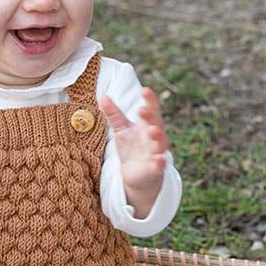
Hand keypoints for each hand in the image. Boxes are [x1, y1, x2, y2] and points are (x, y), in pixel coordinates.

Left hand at [100, 88, 168, 217]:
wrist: (136, 174)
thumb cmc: (131, 148)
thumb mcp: (121, 129)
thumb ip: (114, 114)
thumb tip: (103, 96)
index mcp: (147, 125)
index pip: (152, 110)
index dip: (150, 100)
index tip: (145, 90)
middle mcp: (154, 137)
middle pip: (158, 124)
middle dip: (152, 116)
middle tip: (142, 110)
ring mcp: (156, 152)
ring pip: (161, 143)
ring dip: (159, 136)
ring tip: (152, 130)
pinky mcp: (155, 169)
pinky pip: (160, 165)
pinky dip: (160, 162)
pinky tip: (158, 159)